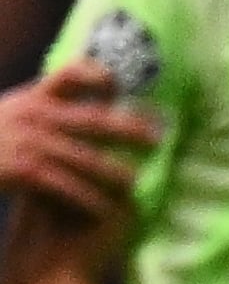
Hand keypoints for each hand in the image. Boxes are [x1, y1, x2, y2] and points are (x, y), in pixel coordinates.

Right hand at [0, 60, 155, 218]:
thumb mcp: (9, 116)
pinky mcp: (22, 169)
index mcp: (31, 97)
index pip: (71, 73)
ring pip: (85, 158)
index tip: (120, 88)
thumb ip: (41, 112)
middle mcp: (32, 114)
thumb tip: (83, 107)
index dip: (99, 76)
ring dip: (114, 173)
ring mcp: (27, 141)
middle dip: (129, 130)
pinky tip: (105, 211)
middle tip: (158, 140)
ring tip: (134, 184)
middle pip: (94, 119)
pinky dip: (88, 199)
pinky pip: (65, 186)